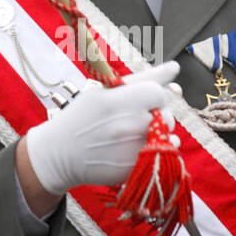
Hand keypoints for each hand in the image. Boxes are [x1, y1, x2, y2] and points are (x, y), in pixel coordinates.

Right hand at [25, 61, 180, 195]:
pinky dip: (157, 149)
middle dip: (155, 115)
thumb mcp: (105, 91)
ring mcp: (132, 149)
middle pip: (166, 115)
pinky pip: (164, 154)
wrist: (60, 152)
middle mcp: (127, 125)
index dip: (151, 97)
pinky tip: (137, 146)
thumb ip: (143, 78)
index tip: (138, 102)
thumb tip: (175, 67)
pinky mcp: (134, 168)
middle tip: (133, 119)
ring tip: (133, 133)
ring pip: (168, 136)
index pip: (158, 94)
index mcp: (118, 101)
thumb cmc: (83, 116)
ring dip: (158, 133)